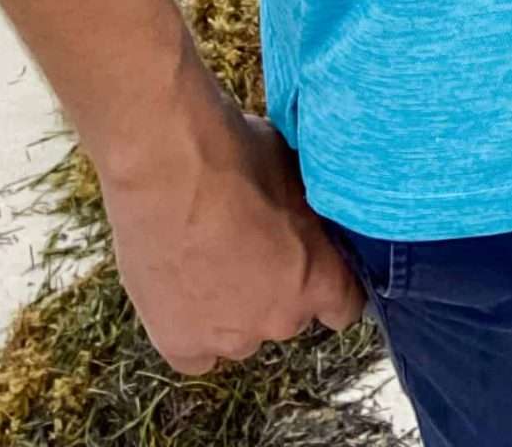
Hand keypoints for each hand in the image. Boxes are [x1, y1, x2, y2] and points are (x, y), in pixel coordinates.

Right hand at [97, 78, 367, 374]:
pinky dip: (194, 330)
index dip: (331, 283)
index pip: (344, 305)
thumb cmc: (237, 157)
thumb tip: (314, 215)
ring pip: (243, 335)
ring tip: (211, 261)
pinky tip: (186, 291)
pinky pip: (197, 354)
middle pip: (290, 316)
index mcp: (319, 279)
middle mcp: (281, 319)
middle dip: (279, 287)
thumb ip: (312, 215)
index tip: (318, 265)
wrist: (167, 165)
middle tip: (254, 247)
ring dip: (236, 309)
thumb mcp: (299, 175)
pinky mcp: (180, 343)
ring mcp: (229, 337)